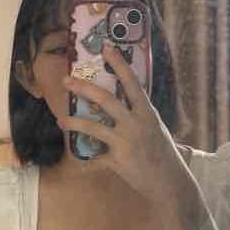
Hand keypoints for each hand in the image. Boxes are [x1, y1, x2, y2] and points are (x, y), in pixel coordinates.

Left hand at [60, 43, 205, 223]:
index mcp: (147, 113)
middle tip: (66, 80)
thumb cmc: (163, 154)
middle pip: (105, 99)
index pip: (132, 82)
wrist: (169, 182)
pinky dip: (85, 162)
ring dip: (74, 121)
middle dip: (83, 88)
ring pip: (93, 126)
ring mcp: (125, 142)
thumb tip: (125, 104)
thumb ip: (140, 116)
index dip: (120, 64)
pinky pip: (95, 159)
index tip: (107, 48)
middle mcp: (135, 124)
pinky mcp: (118, 161)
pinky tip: (75, 163)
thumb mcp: (156, 128)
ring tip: (60, 119)